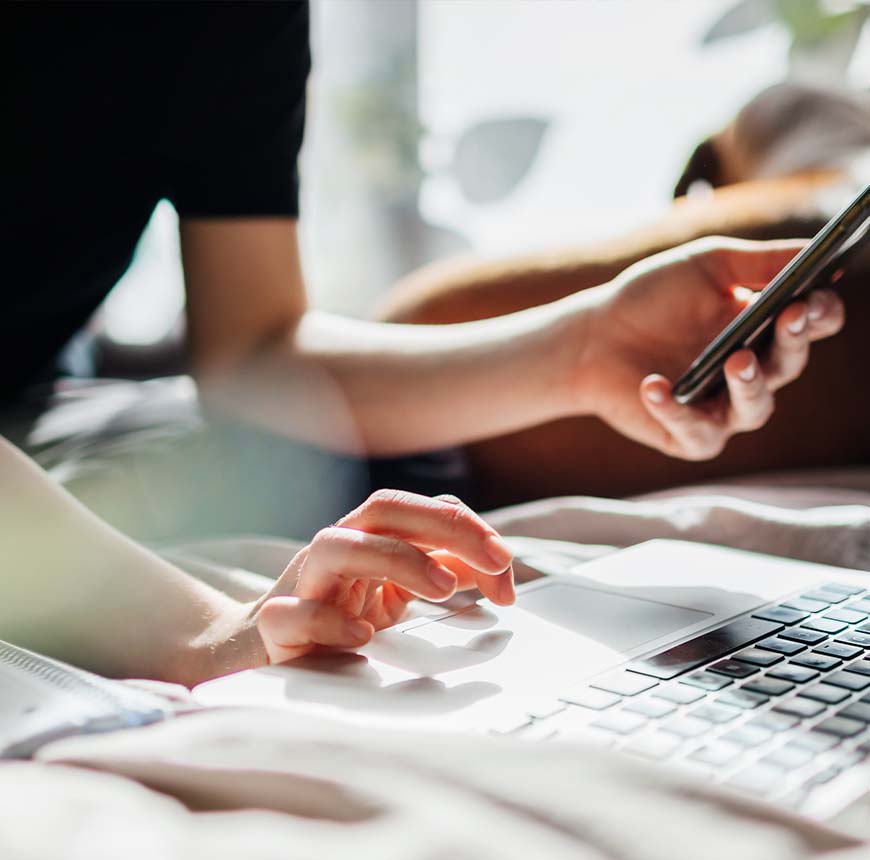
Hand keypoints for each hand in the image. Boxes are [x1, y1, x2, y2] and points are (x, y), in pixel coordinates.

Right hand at [252, 490, 514, 663]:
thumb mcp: (394, 590)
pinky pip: (293, 613)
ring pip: (336, 546)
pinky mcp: (277, 624)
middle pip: (385, 510)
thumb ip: (440, 571)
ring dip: (396, 558)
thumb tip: (495, 569)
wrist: (260, 650)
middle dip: (446, 526)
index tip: (505, 562)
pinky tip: (363, 635)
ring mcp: (303, 582)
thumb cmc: (335, 613)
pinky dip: (328, 619)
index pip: (419, 509)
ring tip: (444, 588)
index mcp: (366, 537)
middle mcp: (336, 548)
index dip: (466, 527)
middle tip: (496, 560)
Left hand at [577, 237, 844, 459]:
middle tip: (790, 317)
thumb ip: (760, 261)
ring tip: (737, 359)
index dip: (819, 312)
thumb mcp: (706, 267)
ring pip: (755, 408)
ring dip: (750, 385)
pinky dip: (673, 409)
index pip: (813, 323)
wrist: (593, 337)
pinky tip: (654, 384)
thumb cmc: (651, 299)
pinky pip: (694, 430)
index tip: (811, 297)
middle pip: (790, 363)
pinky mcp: (688, 436)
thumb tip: (818, 248)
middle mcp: (751, 372)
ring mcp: (722, 408)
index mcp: (764, 328)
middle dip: (793, 341)